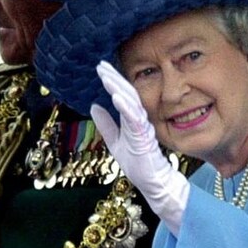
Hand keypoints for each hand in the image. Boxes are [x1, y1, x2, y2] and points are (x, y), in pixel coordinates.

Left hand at [91, 61, 189, 234]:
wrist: (153, 183)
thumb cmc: (138, 164)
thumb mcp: (115, 141)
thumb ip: (106, 124)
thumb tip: (94, 106)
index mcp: (133, 119)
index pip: (123, 95)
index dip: (113, 81)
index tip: (102, 68)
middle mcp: (139, 120)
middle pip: (127, 93)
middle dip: (114, 78)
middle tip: (101, 65)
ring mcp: (143, 128)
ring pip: (131, 103)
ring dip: (118, 88)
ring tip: (106, 76)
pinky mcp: (144, 138)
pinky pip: (134, 119)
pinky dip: (125, 107)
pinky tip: (116, 97)